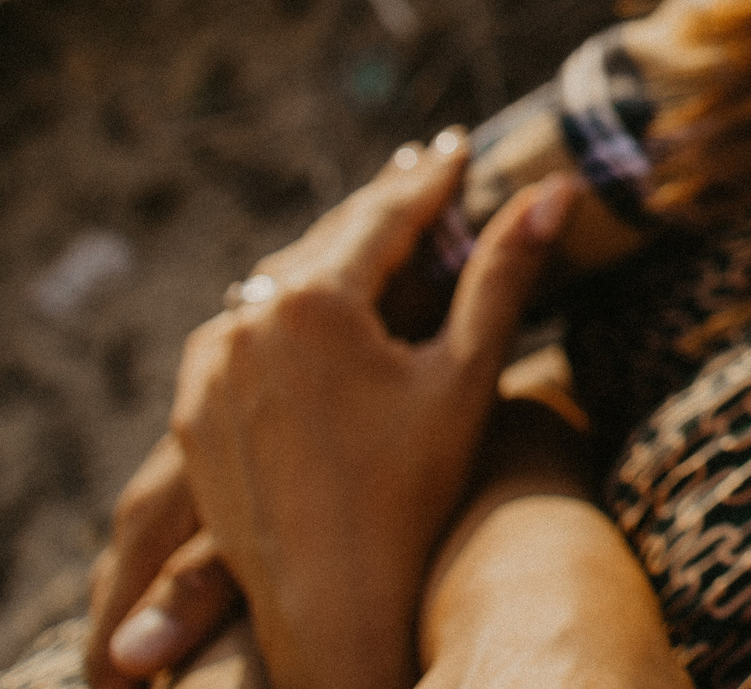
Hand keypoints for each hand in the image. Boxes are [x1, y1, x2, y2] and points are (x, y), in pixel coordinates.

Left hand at [83, 134, 475, 685]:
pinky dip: (285, 310)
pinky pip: (243, 334)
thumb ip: (505, 273)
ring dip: (330, 256)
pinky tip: (310, 305)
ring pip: (277, 287)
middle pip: (325, 243)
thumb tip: (556, 190)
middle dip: (379, 209)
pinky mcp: (194, 411)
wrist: (329, 605)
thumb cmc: (410, 493)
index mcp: (312, 305)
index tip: (457, 145)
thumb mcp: (466, 375)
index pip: (382, 217)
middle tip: (420, 171)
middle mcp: (243, 324)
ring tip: (373, 230)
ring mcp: (209, 369)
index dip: (427, 179)